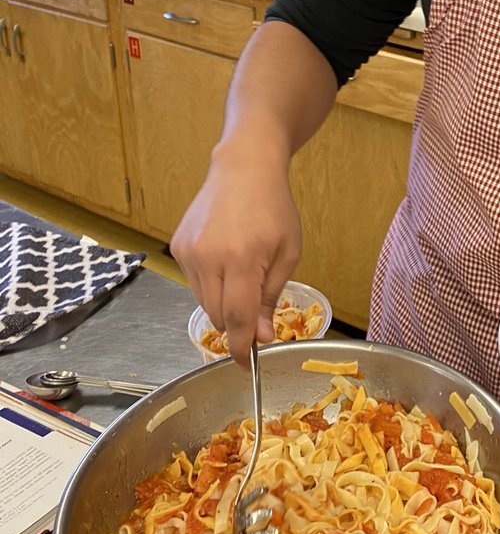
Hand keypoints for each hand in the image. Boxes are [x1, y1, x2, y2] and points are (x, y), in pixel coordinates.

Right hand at [170, 143, 301, 368]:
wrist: (243, 168)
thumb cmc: (274, 209)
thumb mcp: (287, 253)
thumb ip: (271, 297)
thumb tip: (260, 336)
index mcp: (242, 260)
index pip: (238, 319)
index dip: (242, 348)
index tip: (246, 365)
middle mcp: (208, 258)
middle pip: (218, 316)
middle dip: (238, 325)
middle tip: (256, 315)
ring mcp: (188, 252)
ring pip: (203, 303)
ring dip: (224, 305)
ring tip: (243, 278)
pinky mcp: (177, 247)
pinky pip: (194, 283)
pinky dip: (211, 285)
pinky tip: (226, 262)